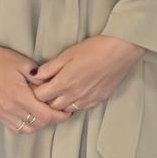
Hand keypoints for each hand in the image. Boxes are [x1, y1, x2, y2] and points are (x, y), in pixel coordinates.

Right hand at [0, 40, 69, 134]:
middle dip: (52, 119)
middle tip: (59, 111)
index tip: (68, 112)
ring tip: (45, 113)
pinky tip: (31, 116)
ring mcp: (3, 114)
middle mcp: (11, 109)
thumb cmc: (3, 60)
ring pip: (27, 129)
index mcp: (20, 96)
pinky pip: (15, 128)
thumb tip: (55, 89)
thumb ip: (41, 79)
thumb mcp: (26, 65)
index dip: (59, 116)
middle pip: (38, 124)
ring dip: (39, 123)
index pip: (45, 115)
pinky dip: (26, 126)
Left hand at [29, 35, 145, 113]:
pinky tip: (77, 92)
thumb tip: (35, 76)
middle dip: (47, 99)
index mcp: (64, 83)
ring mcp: (86, 100)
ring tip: (62, 91)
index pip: (40, 96)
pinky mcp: (98, 100)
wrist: (121, 50)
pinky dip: (74, 103)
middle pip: (51, 106)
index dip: (36, 91)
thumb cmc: (95, 48)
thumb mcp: (68, 53)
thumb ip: (50, 67)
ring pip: (65, 110)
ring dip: (61, 103)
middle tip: (48, 88)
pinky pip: (80, 108)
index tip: (38, 84)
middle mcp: (74, 95)